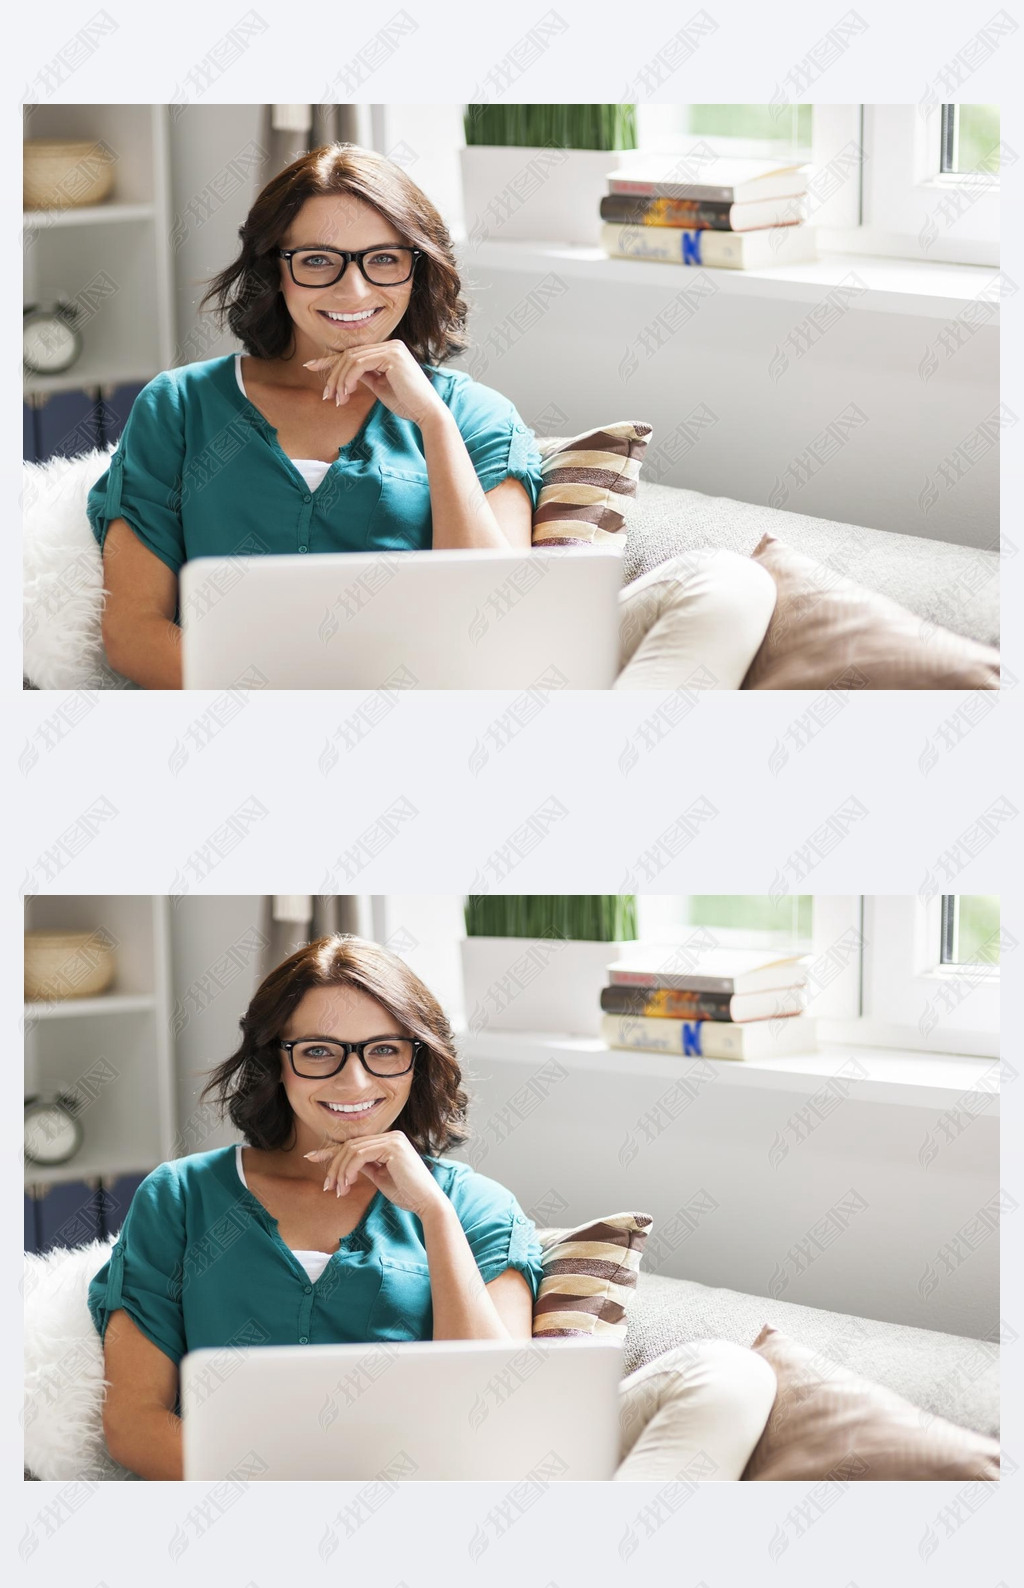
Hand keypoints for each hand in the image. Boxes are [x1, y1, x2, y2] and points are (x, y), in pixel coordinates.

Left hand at [303, 340, 446, 428]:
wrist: (426, 412)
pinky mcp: (391, 356)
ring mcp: (392, 348)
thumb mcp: (380, 387)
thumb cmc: (407, 403)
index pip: (353, 352)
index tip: (310, 366)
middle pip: (349, 354)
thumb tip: (345, 375)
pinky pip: (359, 364)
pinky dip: (348, 378)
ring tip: (336, 399)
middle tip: (326, 395)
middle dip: (333, 374)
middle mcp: (390, 345)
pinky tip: (346, 392)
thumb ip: (365, 376)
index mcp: (388, 350)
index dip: (330, 360)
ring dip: (339, 380)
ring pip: (351, 358)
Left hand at [303, 1130, 446, 1219]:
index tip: (311, 1158)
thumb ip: (364, 1167)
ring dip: (340, 1171)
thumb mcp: (380, 1177)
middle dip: (333, 1166)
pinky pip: (360, 1155)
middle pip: (350, 1146)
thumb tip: (344, 1166)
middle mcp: (391, 1135)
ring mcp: (392, 1139)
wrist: (426, 1203)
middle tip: (327, 1187)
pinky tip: (347, 1184)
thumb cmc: (406, 1193)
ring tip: (338, 1190)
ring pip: (352, 1149)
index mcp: (389, 1141)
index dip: (330, 1151)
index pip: (354, 1144)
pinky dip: (349, 1170)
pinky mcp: (392, 1147)